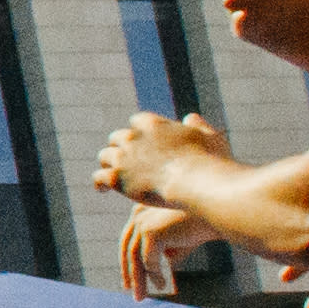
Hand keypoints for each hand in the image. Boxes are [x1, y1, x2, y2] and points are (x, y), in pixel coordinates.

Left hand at [89, 112, 222, 203]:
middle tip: (124, 160)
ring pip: (105, 156)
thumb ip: (197, 125)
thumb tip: (190, 117)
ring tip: (111, 174)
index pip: (136, 121)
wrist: (197, 182)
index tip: (142, 142)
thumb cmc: (209, 161)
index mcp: (152, 124)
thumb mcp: (209, 136)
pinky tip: (103, 190)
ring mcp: (123, 157)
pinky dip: (100, 183)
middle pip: (117, 138)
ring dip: (108, 164)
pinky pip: (98, 178)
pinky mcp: (117, 178)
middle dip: (120, 147)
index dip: (138, 133)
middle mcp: (133, 137)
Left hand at [105, 204, 199, 294]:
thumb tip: (154, 275)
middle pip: (128, 249)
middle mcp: (138, 215)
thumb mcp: (177, 241)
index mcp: (141, 211)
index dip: (126, 262)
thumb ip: (165, 253)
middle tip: (133, 293)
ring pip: (136, 257)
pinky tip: (162, 285)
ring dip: (139, 279)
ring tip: (142, 297)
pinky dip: (154, 275)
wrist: (215, 215)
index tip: (128, 282)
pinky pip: (149, 260)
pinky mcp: (151, 233)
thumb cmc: (199, 227)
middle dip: (129, 273)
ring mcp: (143, 222)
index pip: (128, 240)